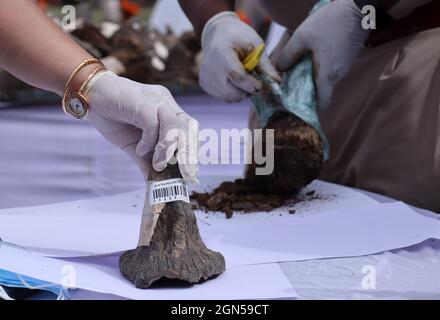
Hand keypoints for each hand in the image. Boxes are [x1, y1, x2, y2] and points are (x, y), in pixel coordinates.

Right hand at [84, 71, 198, 182]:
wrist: (90, 97)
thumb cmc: (112, 117)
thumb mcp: (133, 145)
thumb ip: (146, 160)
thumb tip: (155, 183)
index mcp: (169, 112)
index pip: (191, 131)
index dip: (193, 151)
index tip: (191, 173)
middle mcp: (167, 104)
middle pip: (188, 128)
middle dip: (189, 154)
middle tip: (186, 175)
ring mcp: (156, 100)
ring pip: (174, 126)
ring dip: (167, 150)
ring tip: (158, 166)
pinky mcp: (143, 102)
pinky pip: (153, 124)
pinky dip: (148, 141)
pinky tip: (140, 149)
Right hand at [200, 12, 280, 102]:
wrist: (218, 34)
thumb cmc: (239, 37)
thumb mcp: (255, 45)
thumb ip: (265, 65)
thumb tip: (277, 82)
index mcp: (222, 54)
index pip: (237, 77)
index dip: (252, 85)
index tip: (261, 85)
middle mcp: (210, 68)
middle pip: (233, 92)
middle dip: (248, 91)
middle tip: (255, 82)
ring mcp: (206, 78)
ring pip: (230, 97)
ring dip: (242, 93)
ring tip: (245, 78)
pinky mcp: (204, 84)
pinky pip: (224, 97)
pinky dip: (233, 93)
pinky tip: (235, 80)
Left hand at [276, 0, 369, 108]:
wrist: (358, 7)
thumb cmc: (330, 23)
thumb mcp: (302, 37)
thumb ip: (288, 55)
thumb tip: (280, 69)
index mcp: (328, 76)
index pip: (323, 104)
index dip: (310, 107)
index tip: (297, 103)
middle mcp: (339, 76)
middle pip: (322, 93)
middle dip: (307, 92)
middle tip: (291, 85)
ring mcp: (345, 67)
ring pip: (326, 81)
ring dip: (313, 78)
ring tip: (298, 70)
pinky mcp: (347, 58)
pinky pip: (331, 70)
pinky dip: (321, 69)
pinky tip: (311, 59)